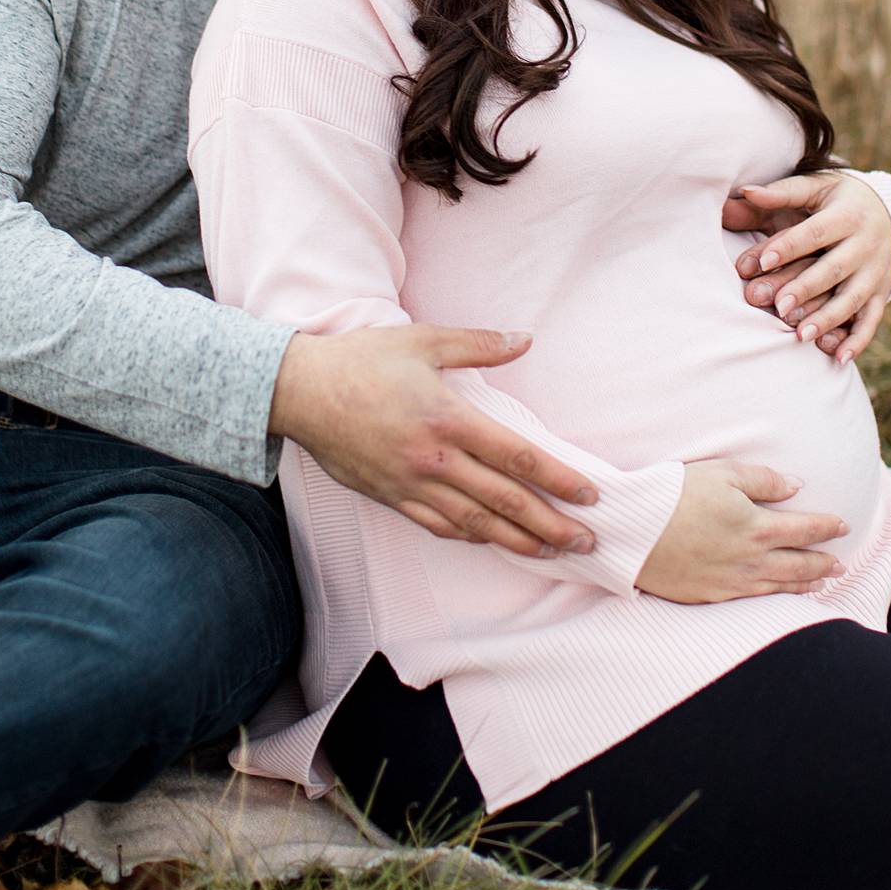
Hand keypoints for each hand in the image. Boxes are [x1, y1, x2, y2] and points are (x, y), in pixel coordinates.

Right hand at [269, 324, 597, 556]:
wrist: (300, 392)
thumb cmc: (362, 360)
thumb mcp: (423, 340)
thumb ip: (478, 344)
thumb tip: (524, 339)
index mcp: (448, 419)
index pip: (516, 457)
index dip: (558, 478)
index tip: (590, 494)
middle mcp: (434, 459)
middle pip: (504, 500)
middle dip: (550, 523)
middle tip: (587, 541)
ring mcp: (410, 483)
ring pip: (474, 522)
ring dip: (517, 540)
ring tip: (550, 551)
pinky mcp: (390, 496)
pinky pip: (437, 524)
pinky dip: (470, 536)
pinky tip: (490, 539)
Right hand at [636, 460, 847, 602]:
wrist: (635, 532)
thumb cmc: (675, 494)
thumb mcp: (721, 473)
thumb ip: (763, 480)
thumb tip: (796, 485)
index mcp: (757, 527)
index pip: (805, 529)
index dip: (827, 527)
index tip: (844, 526)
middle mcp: (752, 560)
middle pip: (799, 565)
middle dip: (824, 563)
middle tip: (841, 565)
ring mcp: (733, 582)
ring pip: (781, 588)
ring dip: (806, 585)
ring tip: (822, 583)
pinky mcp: (712, 596)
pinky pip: (755, 601)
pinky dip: (777, 600)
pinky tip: (780, 597)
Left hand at [722, 171, 890, 363]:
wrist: (890, 212)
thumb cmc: (837, 200)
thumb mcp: (815, 188)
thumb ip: (780, 193)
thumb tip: (746, 191)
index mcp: (847, 214)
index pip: (816, 232)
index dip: (789, 246)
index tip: (762, 262)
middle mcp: (866, 244)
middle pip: (835, 269)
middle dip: (806, 288)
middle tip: (779, 307)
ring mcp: (876, 271)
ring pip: (853, 298)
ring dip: (828, 319)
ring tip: (800, 335)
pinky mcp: (882, 292)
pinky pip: (872, 319)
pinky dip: (858, 340)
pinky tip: (839, 358)